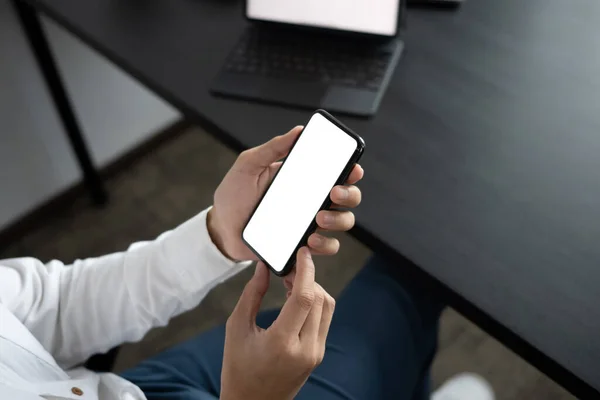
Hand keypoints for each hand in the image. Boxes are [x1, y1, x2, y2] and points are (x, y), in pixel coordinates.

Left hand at [210, 126, 363, 260]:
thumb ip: (272, 147)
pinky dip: (325, 244)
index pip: (336, 172)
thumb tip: (298, 130)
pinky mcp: (302, 244)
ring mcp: (309, 223)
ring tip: (318, 220)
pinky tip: (309, 240)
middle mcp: (311, 200)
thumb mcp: (249, 165)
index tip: (352, 169)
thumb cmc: (234, 195)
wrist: (221, 229)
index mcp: (303, 178)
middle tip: (333, 193)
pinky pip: (326, 246)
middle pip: (348, 196)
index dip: (351, 170)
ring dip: (339, 220)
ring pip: (343, 221)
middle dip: (349, 194)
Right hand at [221, 248, 334, 399]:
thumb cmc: (238, 368)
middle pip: (320, 298)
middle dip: (308, 277)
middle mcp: (305, 349)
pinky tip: (297, 299)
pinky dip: (315, 303)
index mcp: (282, 342)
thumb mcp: (237, 328)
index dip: (306, 270)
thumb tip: (264, 267)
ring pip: (327, 307)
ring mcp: (315, 353)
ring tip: (292, 283)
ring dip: (313, 289)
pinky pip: (325, 319)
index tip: (302, 252)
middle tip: (289, 269)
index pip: (305, 297)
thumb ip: (252, 294)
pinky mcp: (318, 355)